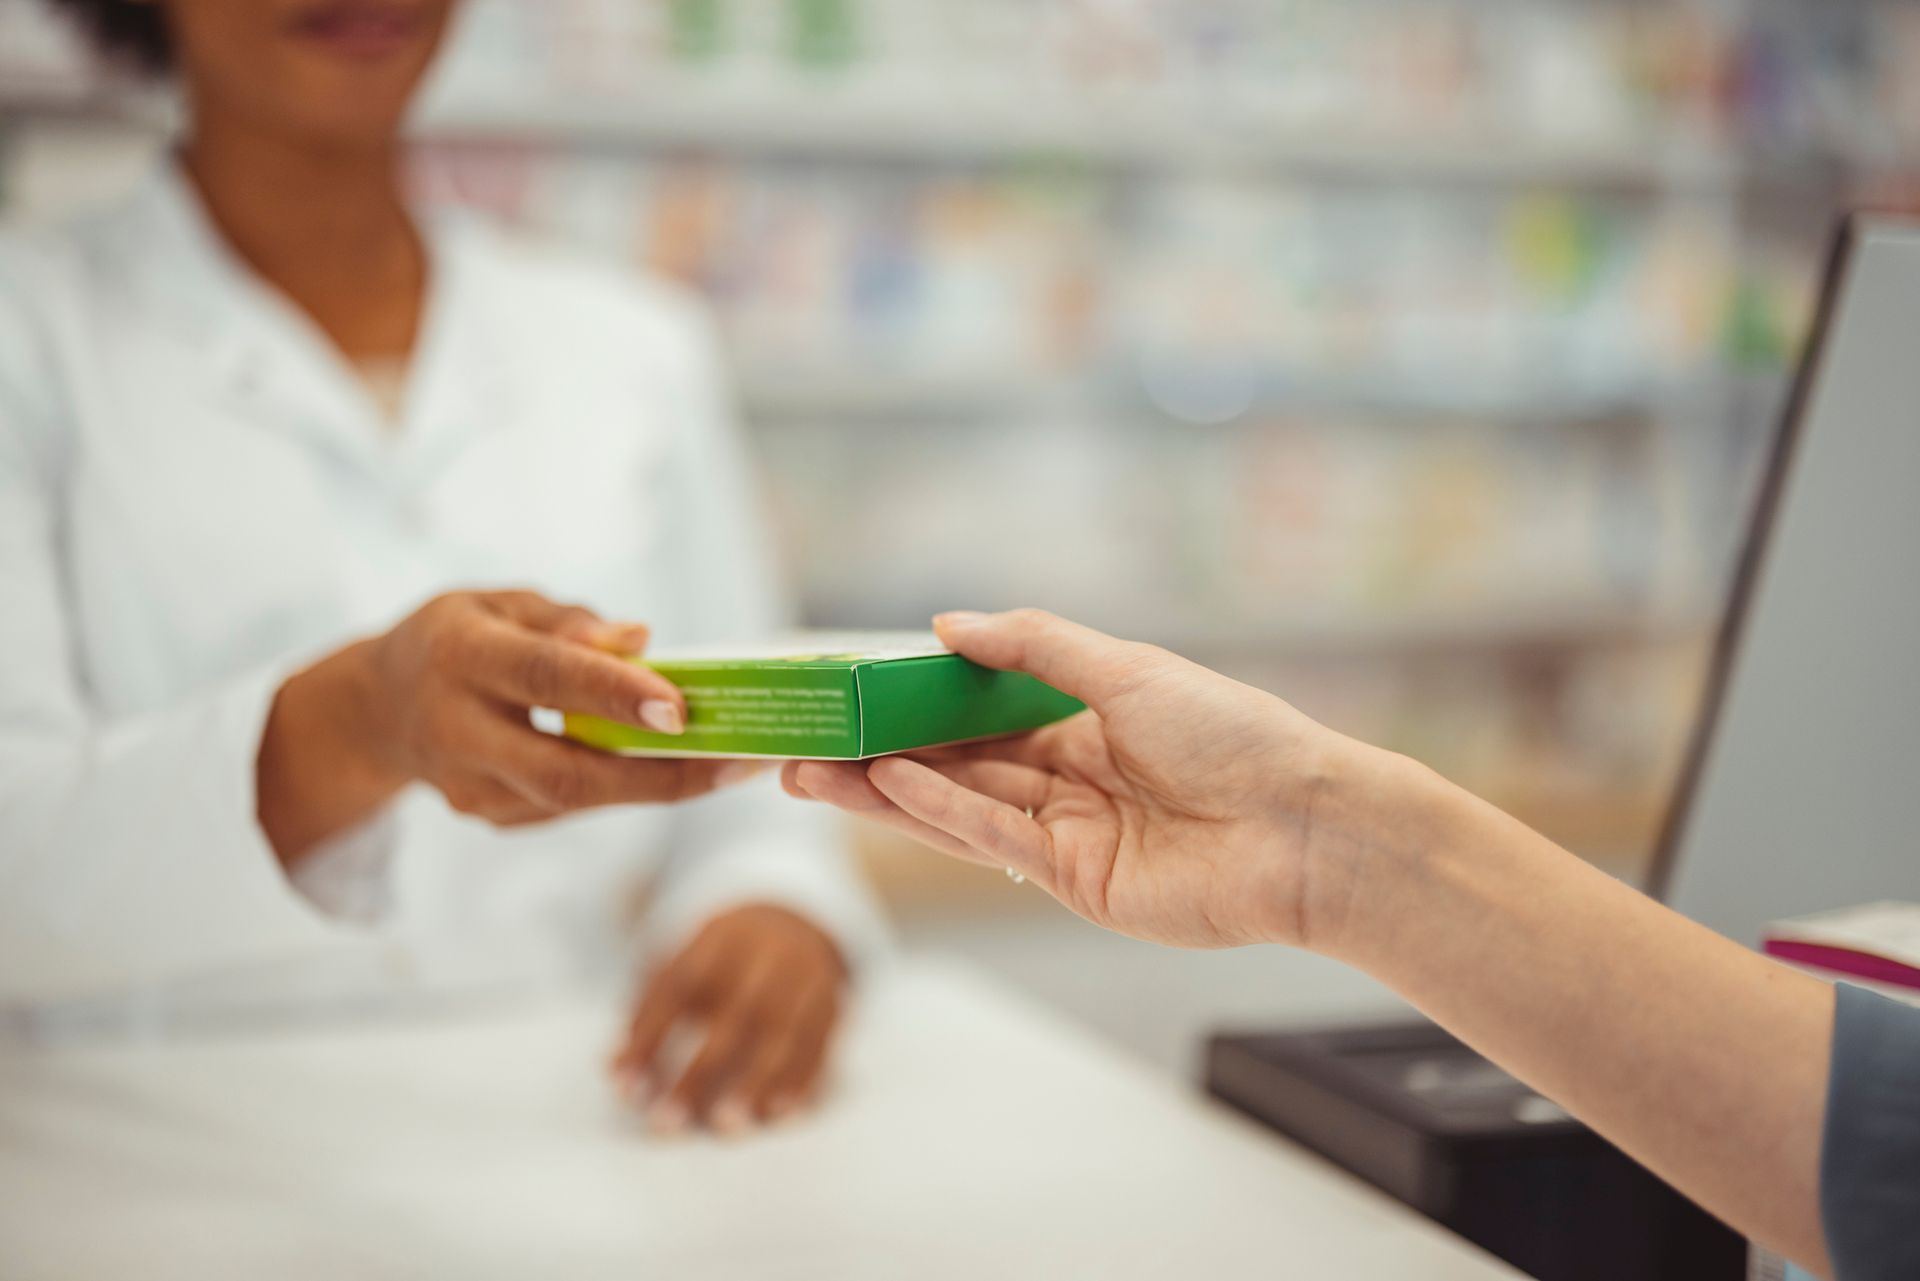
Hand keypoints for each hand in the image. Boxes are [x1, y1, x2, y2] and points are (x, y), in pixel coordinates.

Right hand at [260, 590, 751, 862]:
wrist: (378, 710)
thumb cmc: (459, 639)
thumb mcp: (501, 602)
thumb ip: (568, 621)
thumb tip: (640, 640)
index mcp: (459, 655)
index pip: (543, 676)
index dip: (612, 692)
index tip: (680, 706)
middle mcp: (456, 730)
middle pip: (564, 771)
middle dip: (658, 774)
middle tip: (737, 762)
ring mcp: (468, 786)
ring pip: (574, 800)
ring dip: (659, 786)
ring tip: (732, 765)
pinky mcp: (489, 816)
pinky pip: (571, 806)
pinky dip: (628, 789)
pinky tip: (679, 770)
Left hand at [609, 904, 845, 1136]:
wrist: (797, 917)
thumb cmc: (722, 956)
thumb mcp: (684, 961)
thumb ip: (648, 1011)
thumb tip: (612, 1070)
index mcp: (720, 936)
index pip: (679, 985)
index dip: (649, 1036)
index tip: (624, 1087)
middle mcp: (767, 952)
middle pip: (734, 1013)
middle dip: (698, 1073)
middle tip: (666, 1123)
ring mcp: (807, 976)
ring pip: (783, 1031)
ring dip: (754, 1083)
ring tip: (726, 1127)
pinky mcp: (834, 1002)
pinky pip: (822, 1043)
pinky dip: (801, 1080)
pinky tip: (778, 1115)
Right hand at [782, 609, 1406, 953]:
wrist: (1306, 827)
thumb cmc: (1236, 735)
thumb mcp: (1128, 669)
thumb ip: (1035, 647)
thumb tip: (948, 624)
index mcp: (1088, 722)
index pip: (983, 711)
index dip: (919, 702)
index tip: (856, 690)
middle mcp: (1070, 779)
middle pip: (957, 764)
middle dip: (880, 755)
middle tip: (804, 744)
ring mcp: (1069, 833)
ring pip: (959, 806)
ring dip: (885, 790)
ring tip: (812, 771)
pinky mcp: (1074, 880)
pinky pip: (993, 838)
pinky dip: (940, 809)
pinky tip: (886, 781)